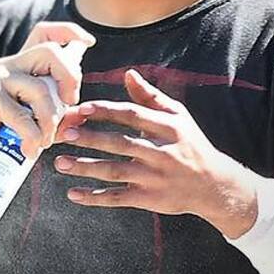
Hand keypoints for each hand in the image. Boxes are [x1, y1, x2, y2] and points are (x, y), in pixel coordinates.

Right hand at [0, 22, 94, 169]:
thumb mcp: (24, 119)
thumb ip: (49, 111)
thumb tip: (80, 114)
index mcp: (19, 67)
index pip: (44, 33)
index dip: (69, 32)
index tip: (87, 43)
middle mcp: (9, 66)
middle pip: (51, 52)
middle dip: (71, 77)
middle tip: (69, 103)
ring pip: (41, 89)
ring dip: (51, 121)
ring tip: (44, 142)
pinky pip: (21, 115)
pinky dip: (32, 136)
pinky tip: (29, 149)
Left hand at [53, 69, 260, 237]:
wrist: (215, 186)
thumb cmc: (191, 145)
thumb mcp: (178, 117)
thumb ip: (151, 97)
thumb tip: (128, 73)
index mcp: (168, 128)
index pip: (131, 115)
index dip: (105, 111)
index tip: (80, 108)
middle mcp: (162, 153)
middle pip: (120, 143)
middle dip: (90, 138)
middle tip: (62, 133)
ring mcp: (155, 178)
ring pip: (115, 171)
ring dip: (85, 167)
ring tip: (59, 162)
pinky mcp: (150, 199)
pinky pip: (117, 198)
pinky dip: (94, 197)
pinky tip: (72, 193)